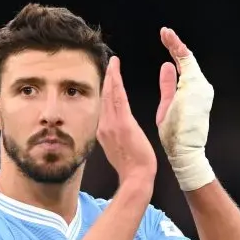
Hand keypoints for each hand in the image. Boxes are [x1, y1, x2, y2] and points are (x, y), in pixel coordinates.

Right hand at [97, 56, 156, 190]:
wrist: (135, 176)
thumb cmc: (132, 166)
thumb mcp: (119, 148)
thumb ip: (115, 136)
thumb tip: (116, 130)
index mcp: (103, 131)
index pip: (104, 106)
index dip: (105, 90)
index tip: (107, 78)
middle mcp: (104, 126)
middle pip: (104, 97)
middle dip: (107, 79)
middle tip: (109, 63)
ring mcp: (111, 124)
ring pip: (109, 95)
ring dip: (111, 76)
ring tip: (113, 62)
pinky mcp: (122, 123)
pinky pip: (118, 98)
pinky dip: (116, 82)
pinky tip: (116, 71)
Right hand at [155, 28, 215, 191]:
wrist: (187, 152)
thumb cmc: (175, 134)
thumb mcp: (166, 107)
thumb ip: (168, 84)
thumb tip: (168, 64)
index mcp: (192, 86)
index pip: (184, 57)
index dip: (174, 43)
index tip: (164, 32)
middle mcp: (202, 86)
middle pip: (188, 60)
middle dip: (175, 46)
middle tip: (164, 33)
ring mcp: (205, 92)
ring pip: (191, 68)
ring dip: (179, 55)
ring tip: (167, 42)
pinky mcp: (203, 98)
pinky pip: (192, 78)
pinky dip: (182, 68)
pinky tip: (173, 63)